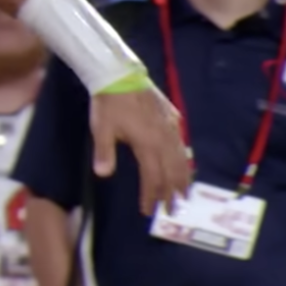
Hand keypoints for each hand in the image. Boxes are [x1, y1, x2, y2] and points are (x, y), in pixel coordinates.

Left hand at [89, 87, 189, 214]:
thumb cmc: (108, 103)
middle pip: (171, 172)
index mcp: (147, 144)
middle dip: (171, 194)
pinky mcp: (172, 116)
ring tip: (184, 195)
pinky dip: (183, 158)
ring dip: (182, 179)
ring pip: (181, 158)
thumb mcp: (101, 129)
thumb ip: (104, 152)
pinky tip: (183, 163)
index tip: (149, 211)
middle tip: (171, 211)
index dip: (151, 196)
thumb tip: (103, 174)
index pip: (153, 178)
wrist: (120, 74)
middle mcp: (163, 138)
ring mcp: (170, 127)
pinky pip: (181, 143)